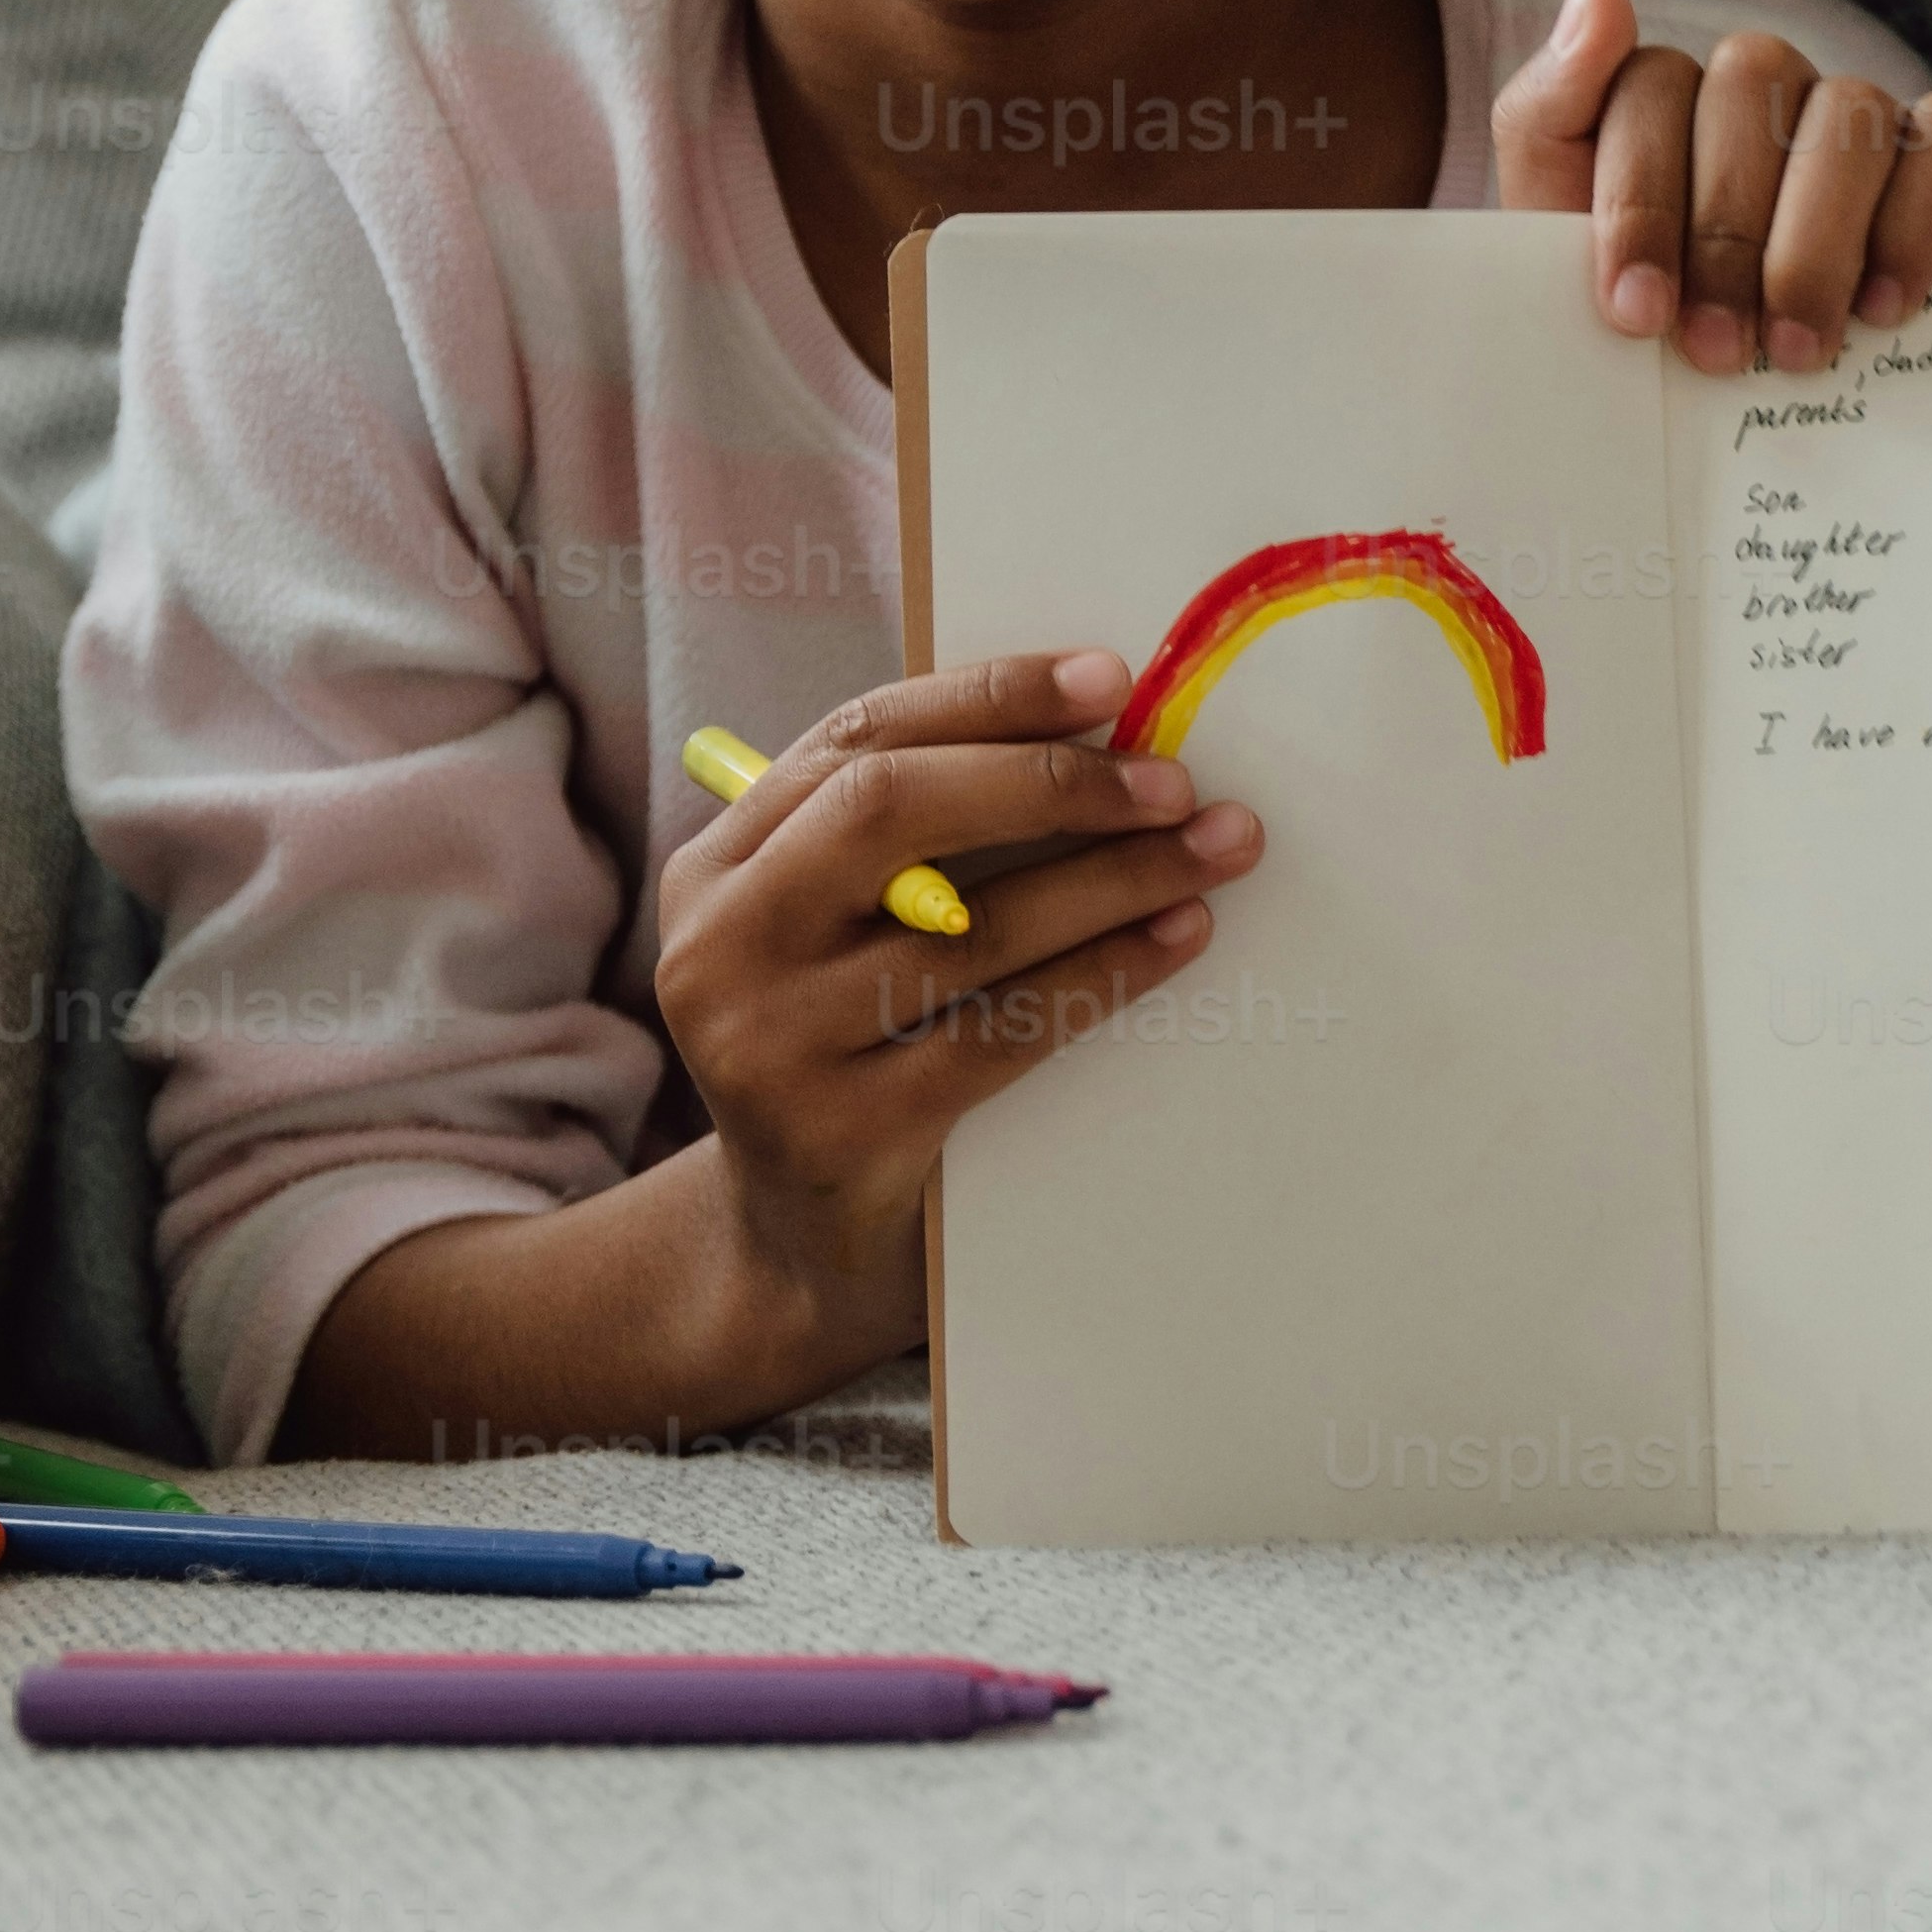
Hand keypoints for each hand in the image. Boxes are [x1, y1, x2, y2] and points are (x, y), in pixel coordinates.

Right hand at [646, 648, 1258, 1384]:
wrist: (795, 1250)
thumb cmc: (845, 1056)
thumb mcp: (830, 935)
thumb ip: (903, 839)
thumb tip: (1090, 733)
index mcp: (719, 867)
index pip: (854, 740)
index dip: (988, 696)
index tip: (1109, 680)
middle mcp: (723, 944)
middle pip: (890, 812)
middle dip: (1047, 782)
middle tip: (1171, 780)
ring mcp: (771, 1043)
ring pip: (970, 929)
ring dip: (1113, 879)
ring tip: (1213, 849)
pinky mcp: (845, 1131)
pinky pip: (1004, 1030)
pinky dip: (1104, 973)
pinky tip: (1177, 939)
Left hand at [1492, 0, 1931, 371]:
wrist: (1756, 414)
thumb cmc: (1661, 327)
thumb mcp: (1564, 244)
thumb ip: (1549, 116)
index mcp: (1664, 95)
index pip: (1648, 89)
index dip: (1641, 202)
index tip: (1639, 312)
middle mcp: (1764, 84)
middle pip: (1749, 89)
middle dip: (1725, 235)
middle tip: (1720, 352)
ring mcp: (1859, 110)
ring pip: (1848, 114)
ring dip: (1816, 241)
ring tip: (1799, 349)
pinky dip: (1914, 224)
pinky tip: (1884, 307)